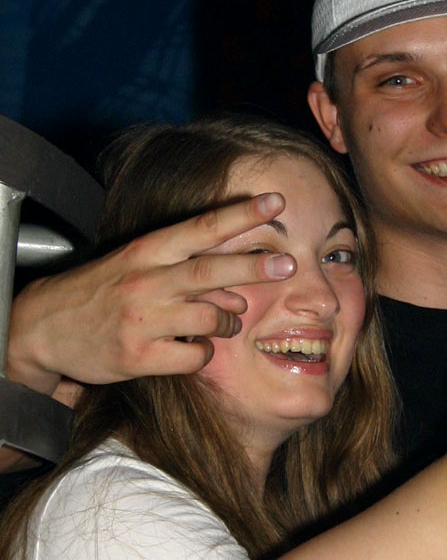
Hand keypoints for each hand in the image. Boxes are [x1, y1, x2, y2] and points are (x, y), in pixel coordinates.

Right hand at [7, 193, 294, 392]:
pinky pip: (196, 355)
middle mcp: (146, 280)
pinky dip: (205, 352)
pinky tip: (194, 348)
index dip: (241, 214)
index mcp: (147, 251)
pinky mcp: (139, 356)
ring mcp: (143, 319)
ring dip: (229, 320)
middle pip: (211, 270)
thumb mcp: (137, 263)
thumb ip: (185, 268)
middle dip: (254, 265)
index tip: (275, 203)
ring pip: (210, 317)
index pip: (202, 227)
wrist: (45, 327)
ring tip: (227, 321)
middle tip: (288, 265)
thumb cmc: (103, 291)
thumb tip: (238, 286)